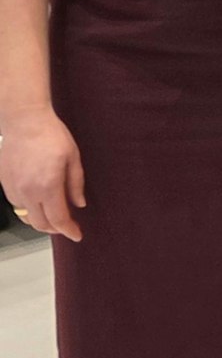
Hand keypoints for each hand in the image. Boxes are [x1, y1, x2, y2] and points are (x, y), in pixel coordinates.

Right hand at [0, 109, 85, 240]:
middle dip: (55, 229)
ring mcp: (13, 189)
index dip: (69, 230)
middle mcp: (27, 192)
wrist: (24, 121)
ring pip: (26, 216)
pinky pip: (17, 204)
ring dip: (40, 221)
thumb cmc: (52, 135)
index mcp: (48, 186)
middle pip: (40, 223)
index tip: (78, 235)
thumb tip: (79, 204)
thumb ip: (76, 184)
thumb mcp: (72, 157)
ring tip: (54, 216)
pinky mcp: (4, 183)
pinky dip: (28, 209)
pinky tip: (38, 202)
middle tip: (68, 227)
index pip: (59, 219)